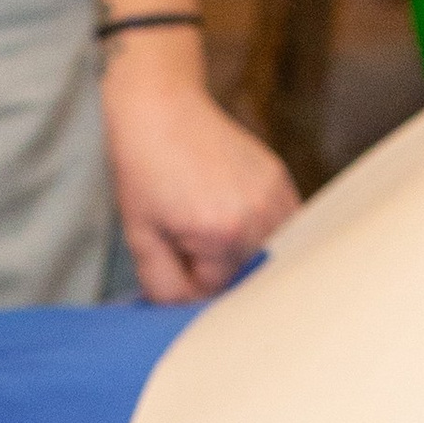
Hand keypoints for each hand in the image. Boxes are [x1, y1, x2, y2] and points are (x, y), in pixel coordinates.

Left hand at [103, 39, 299, 301]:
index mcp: (222, 234)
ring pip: (265, 255)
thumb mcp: (141, 237)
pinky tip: (230, 211)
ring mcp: (276, 197)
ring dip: (240, 251)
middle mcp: (259, 217)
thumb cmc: (144, 168)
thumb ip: (166, 288)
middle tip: (186, 233)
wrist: (160, 106)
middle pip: (246, 277)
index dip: (191, 281)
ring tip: (208, 217)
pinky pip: (280, 229)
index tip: (173, 254)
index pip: (217, 293)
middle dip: (217, 269)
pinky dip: (259, 232)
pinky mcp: (282, 181)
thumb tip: (191, 316)